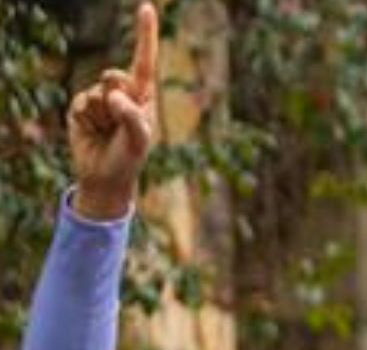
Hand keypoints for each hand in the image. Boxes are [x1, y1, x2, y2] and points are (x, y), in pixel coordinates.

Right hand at [69, 3, 158, 220]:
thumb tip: (112, 92)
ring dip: (102, 114)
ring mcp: (100, 98)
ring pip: (97, 91)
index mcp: (143, 96)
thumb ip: (131, 115)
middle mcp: (122, 92)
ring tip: (107, 131)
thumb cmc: (129, 158)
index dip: (144, 34)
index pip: (144, 61)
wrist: (104, 176)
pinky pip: (82, 102)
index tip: (145, 7)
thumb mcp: (139, 140)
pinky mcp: (80, 106)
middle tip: (119, 122)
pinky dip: (87, 117)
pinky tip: (93, 130)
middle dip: (117, 99)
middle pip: (115, 76)